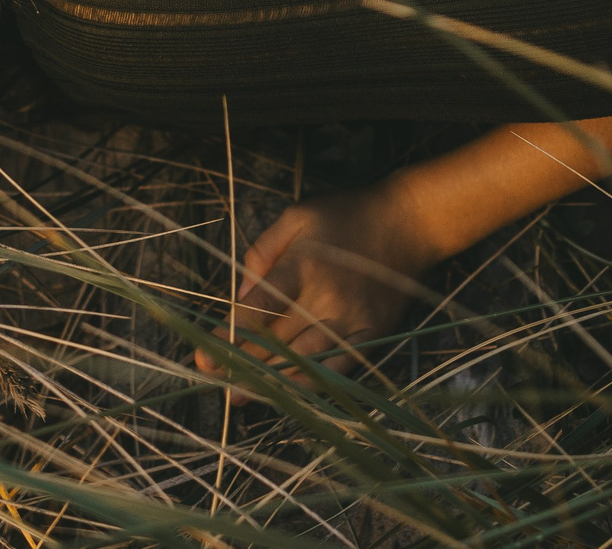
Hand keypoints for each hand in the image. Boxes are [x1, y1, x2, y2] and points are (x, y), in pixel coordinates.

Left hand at [196, 179, 442, 395]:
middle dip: (240, 364)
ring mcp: (352, 320)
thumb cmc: (344, 215)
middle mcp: (327, 297)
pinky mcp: (372, 334)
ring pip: (302, 361)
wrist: (408, 223)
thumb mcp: (296, 218)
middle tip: (212, 382)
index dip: (228, 336)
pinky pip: (336, 369)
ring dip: (268, 381)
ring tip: (238, 396)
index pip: (259, 309)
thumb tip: (240, 297)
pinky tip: (286, 394)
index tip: (203, 357)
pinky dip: (309, 384)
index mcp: (304, 265)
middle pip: (276, 341)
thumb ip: (262, 254)